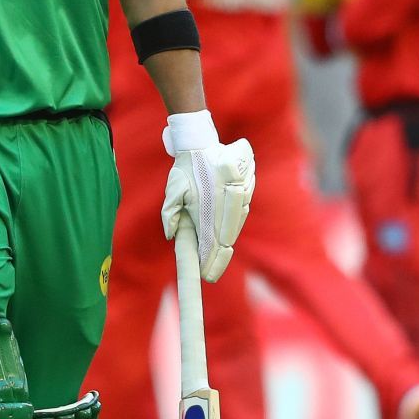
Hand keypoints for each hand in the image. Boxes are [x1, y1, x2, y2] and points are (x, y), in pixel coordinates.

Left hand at [159, 110, 254, 281]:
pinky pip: (242, 212)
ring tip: (217, 261)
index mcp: (209, 201)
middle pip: (227, 237)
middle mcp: (227, 198)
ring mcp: (240, 192)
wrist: (201, 143)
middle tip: (211, 274)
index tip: (206, 275)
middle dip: (219, 259)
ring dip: (227, 243)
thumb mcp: (173, 189)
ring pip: (236, 226)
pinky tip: (227, 238)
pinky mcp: (247, 187)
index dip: (210, 260)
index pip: (211, 239)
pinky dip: (234, 227)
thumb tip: (171, 234)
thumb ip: (170, 212)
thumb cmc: (184, 168)